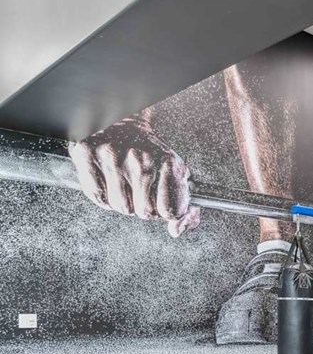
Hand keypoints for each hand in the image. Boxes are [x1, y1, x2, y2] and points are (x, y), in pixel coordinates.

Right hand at [69, 116, 199, 236]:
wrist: (124, 121)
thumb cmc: (152, 154)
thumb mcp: (178, 176)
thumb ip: (184, 210)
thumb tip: (175, 231)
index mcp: (169, 165)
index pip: (169, 211)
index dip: (164, 212)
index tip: (160, 202)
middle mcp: (142, 160)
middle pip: (143, 212)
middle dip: (142, 207)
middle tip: (139, 189)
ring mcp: (113, 157)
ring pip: (119, 206)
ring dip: (121, 201)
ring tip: (124, 182)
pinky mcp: (86, 154)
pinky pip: (96, 195)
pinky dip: (101, 194)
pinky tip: (107, 179)